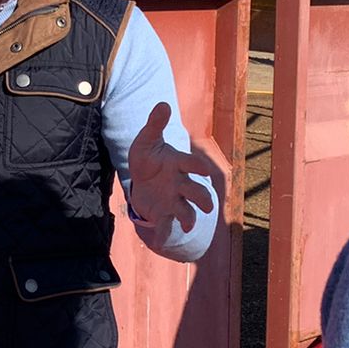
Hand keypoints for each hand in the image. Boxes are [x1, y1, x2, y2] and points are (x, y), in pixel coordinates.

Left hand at [126, 103, 222, 239]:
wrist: (140, 177)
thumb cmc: (148, 157)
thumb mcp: (146, 141)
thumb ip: (154, 124)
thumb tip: (162, 104)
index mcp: (178, 164)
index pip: (191, 164)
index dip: (198, 167)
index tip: (203, 171)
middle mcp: (180, 184)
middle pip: (197, 192)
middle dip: (203, 198)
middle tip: (208, 206)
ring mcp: (174, 200)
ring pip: (188, 212)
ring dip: (190, 219)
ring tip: (188, 225)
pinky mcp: (163, 214)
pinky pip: (167, 226)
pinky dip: (164, 235)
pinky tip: (159, 243)